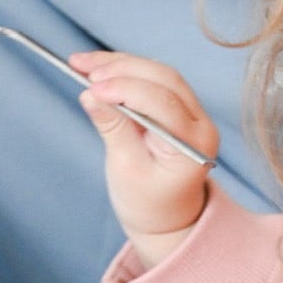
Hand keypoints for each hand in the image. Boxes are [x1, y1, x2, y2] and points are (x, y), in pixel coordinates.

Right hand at [71, 51, 219, 269]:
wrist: (167, 218)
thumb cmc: (148, 202)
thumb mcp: (126, 170)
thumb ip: (113, 129)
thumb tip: (91, 95)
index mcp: (194, 144)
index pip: (163, 102)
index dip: (125, 89)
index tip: (91, 88)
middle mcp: (200, 123)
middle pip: (164, 79)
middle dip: (121, 69)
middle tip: (83, 67)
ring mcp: (193, 113)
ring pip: (157, 73)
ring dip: (120, 64)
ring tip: (82, 64)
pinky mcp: (178, 107)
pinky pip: (152, 80)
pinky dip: (125, 72)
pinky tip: (97, 68)